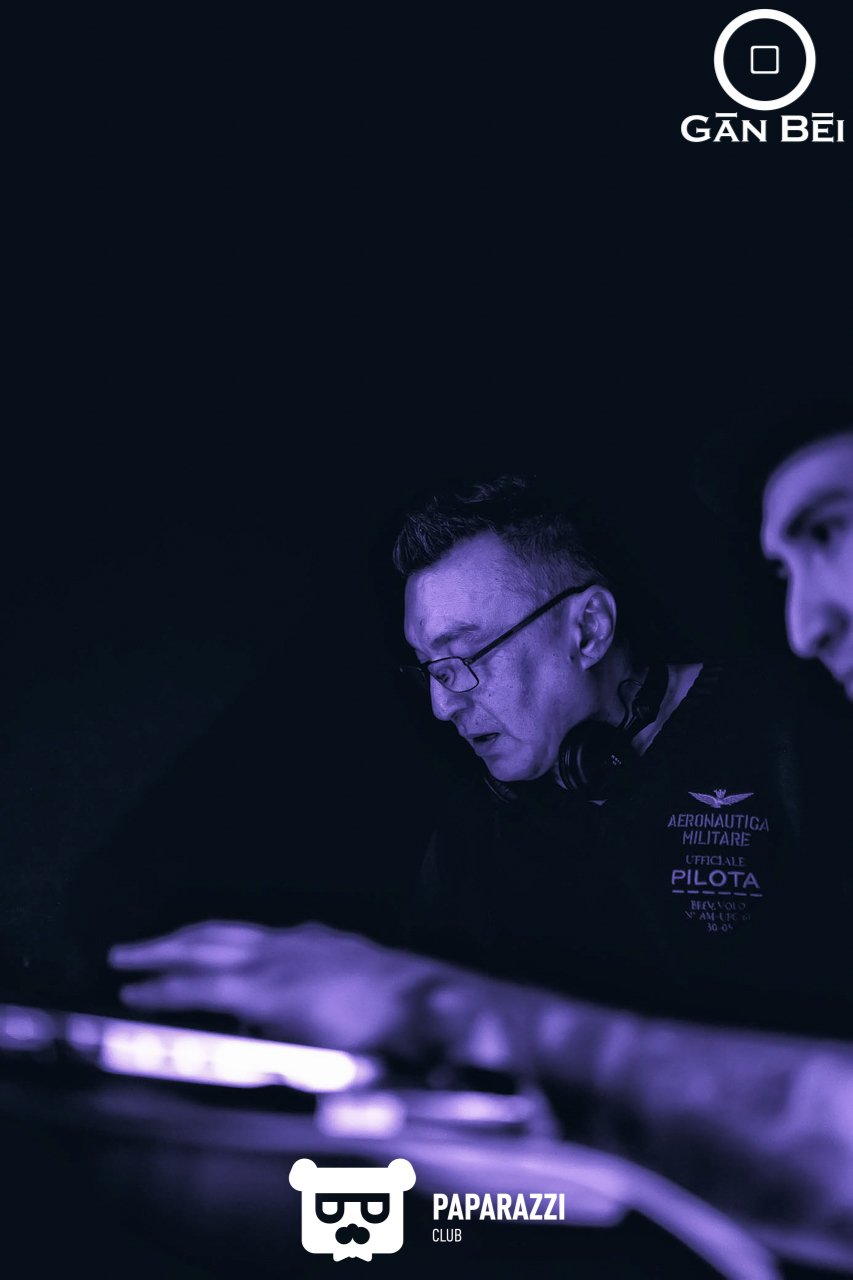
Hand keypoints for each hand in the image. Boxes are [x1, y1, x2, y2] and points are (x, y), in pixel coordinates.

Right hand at [109, 920, 454, 1053]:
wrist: (419, 999)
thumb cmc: (371, 1036)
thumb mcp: (310, 1058)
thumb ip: (263, 1048)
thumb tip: (236, 1050)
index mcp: (266, 987)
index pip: (197, 985)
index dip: (159, 991)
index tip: (129, 993)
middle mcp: (275, 955)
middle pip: (203, 945)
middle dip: (159, 950)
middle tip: (125, 954)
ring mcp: (297, 940)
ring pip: (230, 930)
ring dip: (191, 935)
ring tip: (166, 940)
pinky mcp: (318, 937)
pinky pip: (262, 930)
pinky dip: (234, 935)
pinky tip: (236, 942)